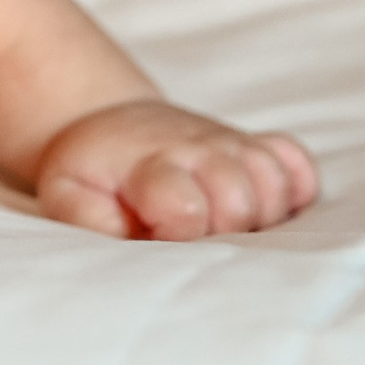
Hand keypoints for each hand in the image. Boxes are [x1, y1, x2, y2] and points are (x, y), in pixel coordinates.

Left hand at [35, 99, 318, 239]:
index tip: (157, 235)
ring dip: (259, 214)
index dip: (178, 233)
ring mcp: (231, 145)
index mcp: (150, 165)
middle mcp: (199, 151)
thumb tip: (129, 238)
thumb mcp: (67, 193)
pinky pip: (297, 164)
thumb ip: (88, 218)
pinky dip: (294, 188)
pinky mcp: (255, 146)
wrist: (109, 126)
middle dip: (221, 232)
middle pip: (240, 203)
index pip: (186, 208)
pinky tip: (267, 208)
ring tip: (220, 223)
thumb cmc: (92, 172)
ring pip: (275, 184)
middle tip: (190, 235)